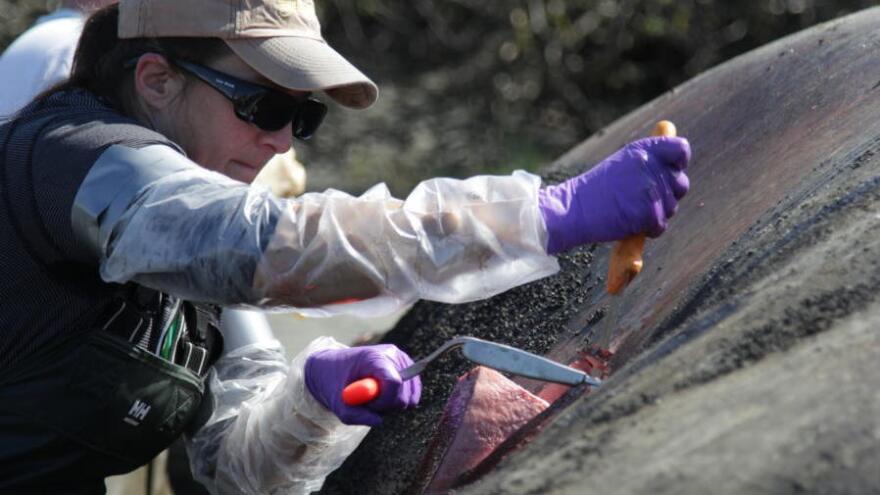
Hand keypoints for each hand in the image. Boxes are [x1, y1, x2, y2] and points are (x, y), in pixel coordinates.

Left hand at [304, 344, 420, 425]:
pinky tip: (381, 395)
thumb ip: (355, 415)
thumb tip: (378, 421)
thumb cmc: (333, 382)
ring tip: (372, 398)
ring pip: (410, 397)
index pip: (394, 382)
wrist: (332, 366)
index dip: (383, 401)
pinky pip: (412, 395)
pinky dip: (396, 401)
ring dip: (390, 405)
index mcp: (373, 357)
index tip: (368, 406)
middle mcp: (393, 355)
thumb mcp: (337, 403)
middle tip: (366, 403)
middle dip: (385, 405)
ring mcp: (402, 361)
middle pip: (405, 394)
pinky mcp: (407, 368)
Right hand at [538, 136, 690, 253]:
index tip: (669, 172)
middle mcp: (650, 165)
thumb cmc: (597, 189)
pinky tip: (630, 223)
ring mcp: (651, 189)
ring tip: (631, 210)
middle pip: (681, 184)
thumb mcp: (623, 162)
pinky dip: (648, 229)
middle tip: (642, 199)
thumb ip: (651, 158)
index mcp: (644, 149)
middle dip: (667, 195)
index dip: (679, 163)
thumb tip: (677, 154)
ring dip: (656, 214)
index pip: (681, 149)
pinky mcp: (648, 212)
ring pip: (672, 207)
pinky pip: (660, 225)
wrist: (573, 209)